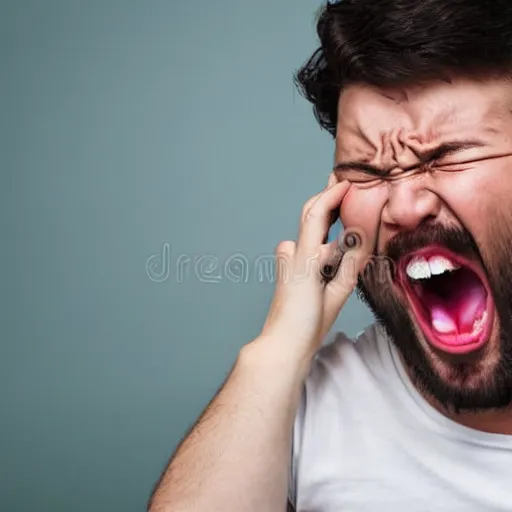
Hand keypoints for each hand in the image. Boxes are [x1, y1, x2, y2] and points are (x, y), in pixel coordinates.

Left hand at [259, 174, 373, 360]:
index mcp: (304, 256)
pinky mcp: (289, 266)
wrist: (284, 342)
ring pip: (312, 230)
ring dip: (328, 219)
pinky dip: (323, 238)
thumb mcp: (335, 293)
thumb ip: (349, 262)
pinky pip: (309, 244)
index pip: (317, 214)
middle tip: (344, 181)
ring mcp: (288, 258)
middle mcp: (293, 252)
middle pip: (310, 214)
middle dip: (327, 196)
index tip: (348, 180)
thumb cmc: (307, 322)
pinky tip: (338, 241)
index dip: (332, 194)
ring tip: (348, 205)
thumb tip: (360, 233)